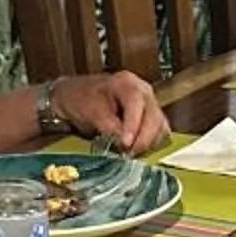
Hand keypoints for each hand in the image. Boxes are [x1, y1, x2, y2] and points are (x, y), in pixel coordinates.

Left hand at [50, 72, 169, 153]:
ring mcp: (149, 104)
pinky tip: (137, 150)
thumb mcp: (91, 111)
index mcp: (127, 83)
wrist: (75, 97)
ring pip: (160, 126)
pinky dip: (151, 143)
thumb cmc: (81, 99)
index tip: (126, 143)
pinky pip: (159, 132)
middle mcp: (143, 91)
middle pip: (154, 116)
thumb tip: (123, 142)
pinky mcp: (151, 118)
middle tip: (128, 153)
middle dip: (143, 138)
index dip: (133, 126)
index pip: (137, 104)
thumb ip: (109, 126)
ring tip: (130, 153)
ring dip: (148, 143)